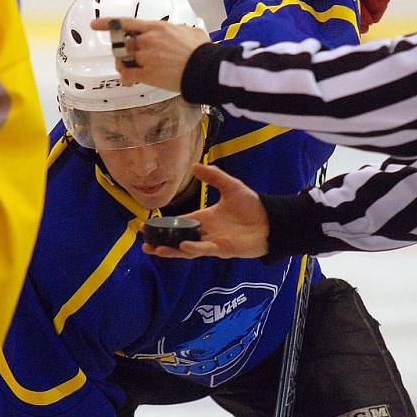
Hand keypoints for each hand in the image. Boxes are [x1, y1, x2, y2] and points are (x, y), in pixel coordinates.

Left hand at [90, 18, 210, 92]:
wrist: (204, 68)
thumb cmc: (202, 51)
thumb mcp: (192, 32)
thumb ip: (182, 30)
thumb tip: (185, 31)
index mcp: (156, 27)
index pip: (126, 23)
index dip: (108, 23)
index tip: (95, 24)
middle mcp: (147, 40)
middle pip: (124, 44)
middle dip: (124, 51)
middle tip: (129, 58)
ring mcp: (146, 57)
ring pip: (124, 60)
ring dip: (125, 65)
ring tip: (130, 70)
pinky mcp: (147, 73)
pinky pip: (128, 75)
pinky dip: (126, 78)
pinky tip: (129, 81)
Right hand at [141, 163, 269, 258]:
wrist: (271, 219)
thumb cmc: (252, 205)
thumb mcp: (230, 186)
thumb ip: (213, 176)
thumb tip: (194, 166)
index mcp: (204, 218)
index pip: (180, 223)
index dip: (164, 226)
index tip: (147, 226)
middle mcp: (206, 232)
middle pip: (178, 240)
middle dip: (162, 243)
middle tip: (144, 243)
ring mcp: (213, 242)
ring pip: (187, 250)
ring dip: (172, 251)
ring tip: (156, 250)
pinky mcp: (223, 249)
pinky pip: (205, 250)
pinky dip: (194, 249)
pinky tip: (183, 246)